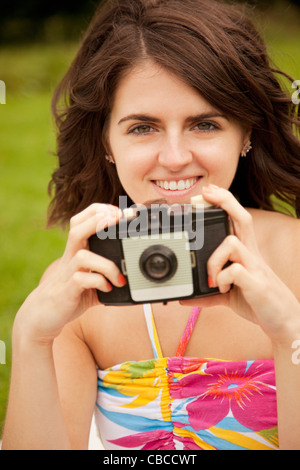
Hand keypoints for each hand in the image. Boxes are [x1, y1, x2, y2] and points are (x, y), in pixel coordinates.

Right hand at [14, 203, 125, 343]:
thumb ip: (106, 271)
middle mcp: (70, 257)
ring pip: (83, 256)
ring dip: (106, 265)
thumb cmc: (70, 292)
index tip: (119, 212)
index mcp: (77, 250)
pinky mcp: (67, 290)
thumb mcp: (89, 277)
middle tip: (119, 222)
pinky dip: (98, 282)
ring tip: (119, 277)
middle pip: (77, 229)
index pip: (81, 220)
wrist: (43, 313)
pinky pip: (81, 280)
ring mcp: (67, 273)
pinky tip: (108, 288)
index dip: (99, 210)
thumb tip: (133, 269)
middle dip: (99, 220)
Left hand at [181, 185, 299, 343]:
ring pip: (231, 242)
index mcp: (246, 254)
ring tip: (212, 278)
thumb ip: (208, 294)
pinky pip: (235, 270)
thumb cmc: (258, 303)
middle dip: (224, 201)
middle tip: (205, 194)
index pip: (238, 219)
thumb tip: (186, 299)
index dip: (225, 204)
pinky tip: (221, 290)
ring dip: (214, 259)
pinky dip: (221, 279)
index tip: (208, 193)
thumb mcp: (230, 297)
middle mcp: (251, 255)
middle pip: (242, 218)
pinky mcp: (255, 283)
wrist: (284, 322)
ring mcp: (254, 267)